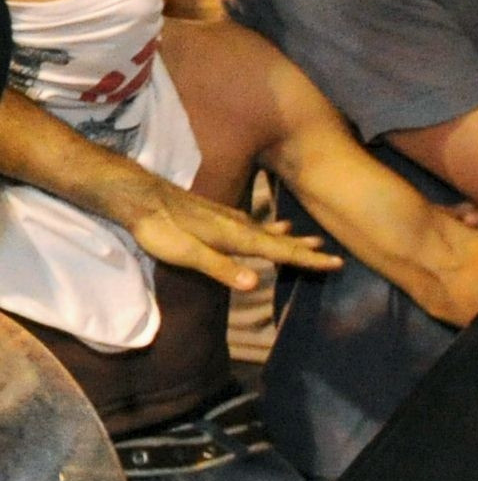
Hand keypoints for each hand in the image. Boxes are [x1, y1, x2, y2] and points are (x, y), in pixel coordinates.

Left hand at [125, 184, 342, 290]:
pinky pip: (254, 224)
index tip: (336, 263)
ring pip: (267, 231)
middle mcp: (238, 226)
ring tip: (309, 239)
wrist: (138, 195)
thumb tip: (256, 285)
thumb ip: (220, 268)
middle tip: (331, 254)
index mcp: (236, 237)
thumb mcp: (186, 253)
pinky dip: (269, 228)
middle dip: (305, 249)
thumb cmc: (159, 227)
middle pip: (279, 241)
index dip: (308, 259)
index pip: (280, 252)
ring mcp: (228, 218)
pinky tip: (270, 227)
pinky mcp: (217, 215)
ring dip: (289, 238)